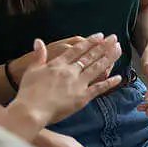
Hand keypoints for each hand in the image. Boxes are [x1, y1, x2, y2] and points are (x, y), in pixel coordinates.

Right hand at [7, 34, 122, 128]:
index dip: (90, 42)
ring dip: (109, 58)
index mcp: (58, 64)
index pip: (77, 49)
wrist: (31, 110)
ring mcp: (78, 84)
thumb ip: (38, 55)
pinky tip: (119, 77)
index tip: (100, 36)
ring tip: (119, 50)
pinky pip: (99, 88)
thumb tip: (38, 41)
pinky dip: (109, 83)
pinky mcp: (82, 97)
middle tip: (115, 38)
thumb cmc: (28, 92)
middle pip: (90, 56)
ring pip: (97, 68)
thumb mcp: (31, 70)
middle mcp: (70, 71)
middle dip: (104, 46)